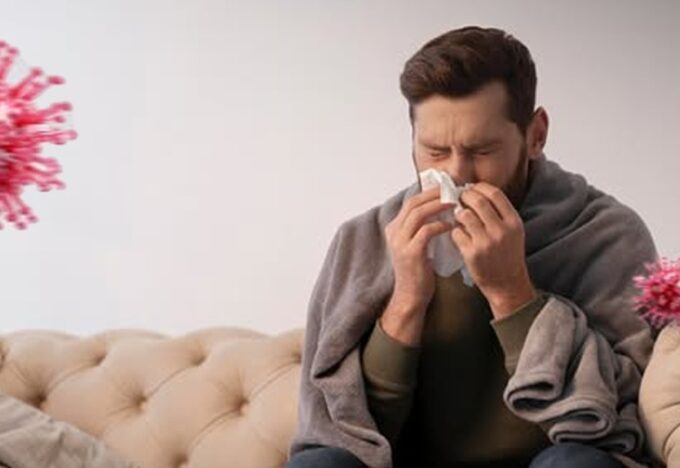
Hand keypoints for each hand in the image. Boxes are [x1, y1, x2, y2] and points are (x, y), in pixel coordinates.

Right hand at [384, 186, 454, 311]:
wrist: (411, 296)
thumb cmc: (418, 270)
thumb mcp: (416, 244)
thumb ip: (422, 228)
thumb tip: (440, 208)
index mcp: (394, 228)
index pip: (411, 202)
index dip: (428, 192)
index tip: (446, 188)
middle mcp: (394, 232)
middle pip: (413, 203)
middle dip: (434, 194)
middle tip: (453, 190)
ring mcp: (400, 242)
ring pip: (418, 214)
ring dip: (438, 206)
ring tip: (454, 204)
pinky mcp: (410, 253)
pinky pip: (427, 231)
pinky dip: (440, 225)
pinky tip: (452, 225)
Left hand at [451, 182, 536, 318]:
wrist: (507, 284)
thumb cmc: (507, 255)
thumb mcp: (512, 231)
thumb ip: (499, 213)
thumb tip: (475, 191)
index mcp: (513, 222)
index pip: (494, 194)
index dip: (479, 188)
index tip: (471, 189)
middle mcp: (501, 230)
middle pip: (477, 201)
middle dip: (464, 196)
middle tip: (458, 199)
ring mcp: (486, 242)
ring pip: (464, 215)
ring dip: (458, 213)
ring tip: (458, 217)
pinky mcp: (472, 253)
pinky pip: (456, 232)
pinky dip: (455, 231)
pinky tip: (459, 235)